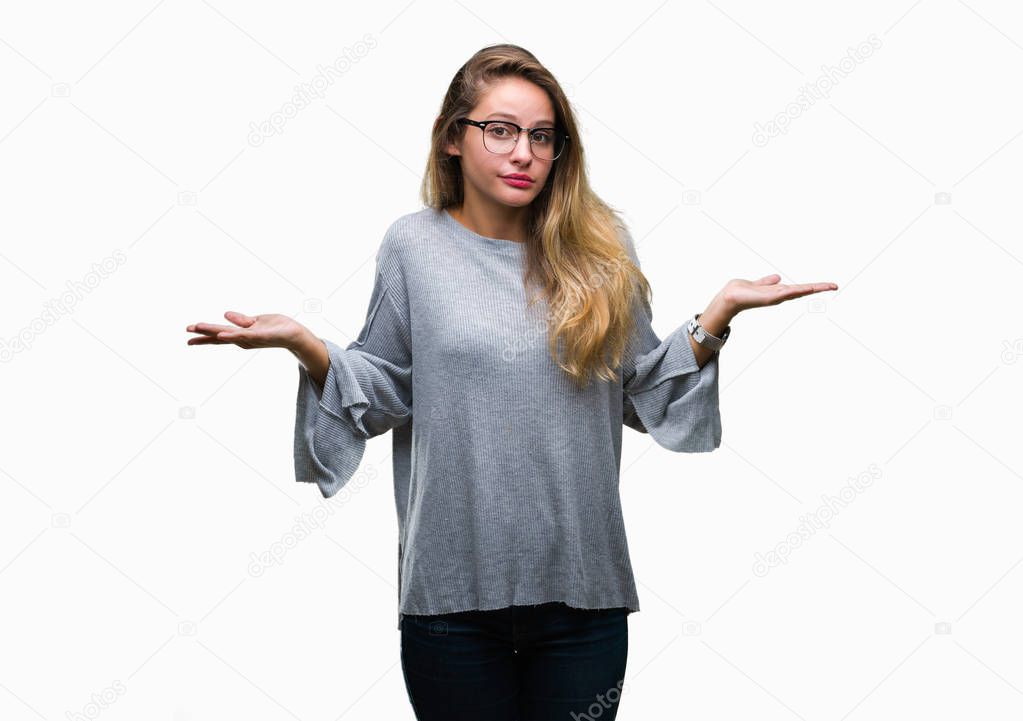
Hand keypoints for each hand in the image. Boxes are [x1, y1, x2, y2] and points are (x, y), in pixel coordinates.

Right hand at [185, 312, 307, 350]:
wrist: (296, 334)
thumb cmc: (277, 328)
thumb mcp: (256, 321)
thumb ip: (241, 320)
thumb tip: (225, 314)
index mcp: (241, 334)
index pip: (220, 333)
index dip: (205, 332)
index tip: (189, 331)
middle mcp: (244, 339)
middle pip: (220, 336)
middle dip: (203, 334)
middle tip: (187, 333)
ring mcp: (252, 338)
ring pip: (229, 335)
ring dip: (213, 332)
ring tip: (198, 328)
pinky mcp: (261, 336)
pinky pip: (245, 335)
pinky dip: (233, 335)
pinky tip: (223, 334)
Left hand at [722, 274, 837, 314]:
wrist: (731, 297)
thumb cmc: (743, 291)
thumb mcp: (760, 284)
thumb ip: (768, 282)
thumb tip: (777, 278)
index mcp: (779, 292)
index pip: (800, 288)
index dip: (814, 287)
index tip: (828, 285)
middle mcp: (781, 295)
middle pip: (804, 290)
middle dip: (820, 288)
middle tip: (835, 286)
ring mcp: (777, 297)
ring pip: (800, 291)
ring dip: (814, 288)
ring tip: (829, 286)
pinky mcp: (771, 298)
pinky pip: (787, 292)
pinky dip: (798, 290)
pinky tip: (807, 288)